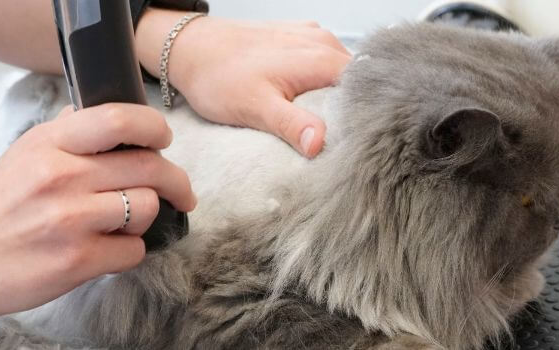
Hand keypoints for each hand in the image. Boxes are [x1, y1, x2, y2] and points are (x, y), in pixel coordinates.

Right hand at [0, 104, 195, 320]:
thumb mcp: (23, 155)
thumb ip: (65, 133)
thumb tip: (105, 115)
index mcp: (49, 143)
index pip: (119, 119)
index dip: (154, 127)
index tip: (164, 140)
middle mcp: (61, 175)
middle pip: (149, 166)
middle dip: (175, 181)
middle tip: (181, 192)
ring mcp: (70, 219)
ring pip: (147, 208)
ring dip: (144, 219)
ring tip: (123, 224)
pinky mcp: (76, 260)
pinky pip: (134, 250)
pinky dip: (127, 253)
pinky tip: (106, 250)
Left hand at [140, 11, 351, 157]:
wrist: (190, 48)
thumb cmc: (219, 76)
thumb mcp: (255, 107)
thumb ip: (291, 124)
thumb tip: (320, 143)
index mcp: (321, 59)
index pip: (368, 88)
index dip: (368, 116)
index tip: (363, 142)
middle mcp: (323, 43)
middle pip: (359, 82)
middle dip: (356, 109)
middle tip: (347, 142)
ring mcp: (312, 38)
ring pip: (342, 73)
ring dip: (340, 97)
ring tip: (331, 125)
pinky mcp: (299, 39)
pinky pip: (325, 62)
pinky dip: (324, 83)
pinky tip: (313, 103)